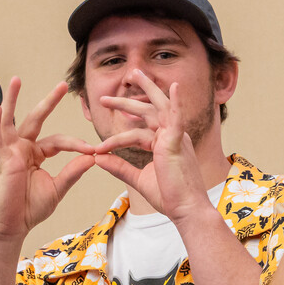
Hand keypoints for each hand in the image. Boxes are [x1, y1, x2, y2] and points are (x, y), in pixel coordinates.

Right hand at [0, 78, 106, 241]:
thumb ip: (73, 171)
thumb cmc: (30, 210)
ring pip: (11, 121)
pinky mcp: (1, 159)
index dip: (76, 144)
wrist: (14, 226)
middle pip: (35, 120)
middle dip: (49, 102)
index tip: (95, 149)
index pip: (57, 141)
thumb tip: (93, 156)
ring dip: (12, 100)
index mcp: (35, 155)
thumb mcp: (57, 188)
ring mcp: (9, 152)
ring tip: (16, 79)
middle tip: (63, 85)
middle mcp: (21, 148)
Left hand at [91, 69, 213, 222]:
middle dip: (128, 101)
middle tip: (109, 93)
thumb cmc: (168, 197)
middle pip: (149, 111)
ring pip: (158, 108)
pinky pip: (177, 119)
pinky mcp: (178, 143)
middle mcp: (172, 136)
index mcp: (165, 144)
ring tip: (132, 74)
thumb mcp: (138, 179)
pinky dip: (176, 102)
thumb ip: (119, 167)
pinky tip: (174, 87)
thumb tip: (97, 158)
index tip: (101, 140)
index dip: (120, 132)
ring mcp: (176, 138)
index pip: (140, 129)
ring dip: (145, 90)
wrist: (186, 211)